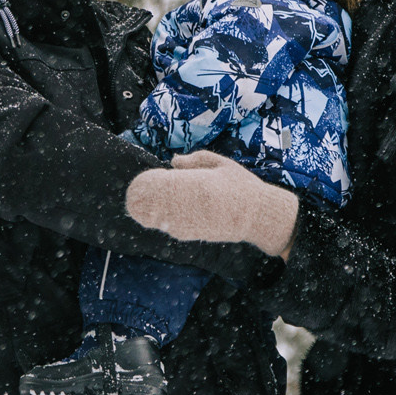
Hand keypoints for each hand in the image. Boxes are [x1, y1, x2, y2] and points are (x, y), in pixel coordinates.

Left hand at [125, 152, 299, 258]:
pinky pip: (170, 228)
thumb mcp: (222, 165)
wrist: (258, 216)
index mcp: (198, 184)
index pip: (165, 183)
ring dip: (152, 211)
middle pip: (157, 203)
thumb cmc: (241, 186)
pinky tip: (161, 214)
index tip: (146, 177)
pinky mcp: (192, 234)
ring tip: (145, 202)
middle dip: (145, 197)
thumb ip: (196, 160)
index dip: (150, 181)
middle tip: (138, 191)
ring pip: (160, 219)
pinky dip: (163, 220)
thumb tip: (173, 161)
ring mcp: (190, 223)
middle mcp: (191, 205)